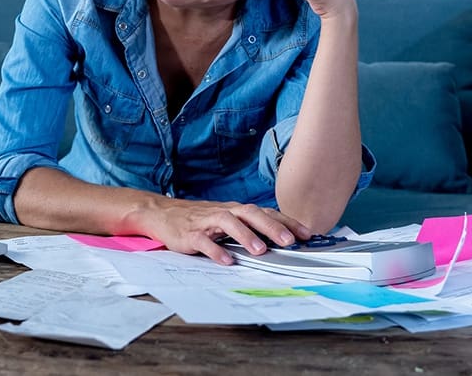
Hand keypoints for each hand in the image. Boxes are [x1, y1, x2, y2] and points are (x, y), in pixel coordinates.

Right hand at [135, 198, 312, 264]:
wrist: (164, 214)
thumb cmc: (202, 220)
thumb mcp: (228, 221)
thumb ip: (250, 228)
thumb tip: (281, 240)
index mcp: (237, 210)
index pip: (266, 213)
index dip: (287, 222)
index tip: (307, 234)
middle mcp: (225, 212)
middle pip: (251, 214)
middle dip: (272, 227)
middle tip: (289, 241)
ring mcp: (207, 222)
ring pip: (229, 223)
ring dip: (246, 236)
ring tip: (260, 250)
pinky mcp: (190, 234)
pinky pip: (204, 242)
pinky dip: (215, 250)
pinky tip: (226, 261)